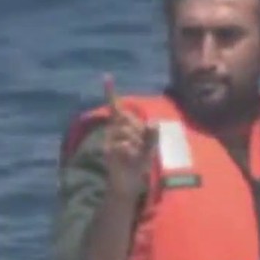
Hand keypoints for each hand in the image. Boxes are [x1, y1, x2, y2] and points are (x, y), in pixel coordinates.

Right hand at [102, 73, 158, 198]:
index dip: (110, 92)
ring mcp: (109, 140)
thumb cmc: (138, 165)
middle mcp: (113, 131)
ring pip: (125, 131)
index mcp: (122, 128)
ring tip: (135, 153)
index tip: (106, 76)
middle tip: (140, 146)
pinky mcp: (108, 150)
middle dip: (138, 131)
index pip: (116, 108)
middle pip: (126, 119)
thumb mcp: (149, 148)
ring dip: (136, 142)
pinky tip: (130, 157)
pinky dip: (131, 149)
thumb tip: (153, 121)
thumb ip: (151, 135)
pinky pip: (123, 143)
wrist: (128, 184)